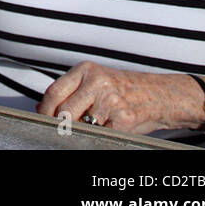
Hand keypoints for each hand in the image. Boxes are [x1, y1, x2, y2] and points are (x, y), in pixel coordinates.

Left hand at [38, 61, 198, 132]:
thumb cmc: (127, 89)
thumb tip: (42, 107)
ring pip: (82, 125)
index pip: (54, 92)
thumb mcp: (96, 80)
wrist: (162, 94)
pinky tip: (108, 128)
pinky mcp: (124, 118)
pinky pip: (102, 134)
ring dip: (83, 130)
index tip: (43, 118)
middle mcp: (98, 82)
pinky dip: (101, 135)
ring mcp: (112, 101)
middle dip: (61, 124)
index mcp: (87, 70)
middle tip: (63, 128)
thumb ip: (71, 90)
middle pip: (64, 111)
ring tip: (92, 126)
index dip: (45, 109)